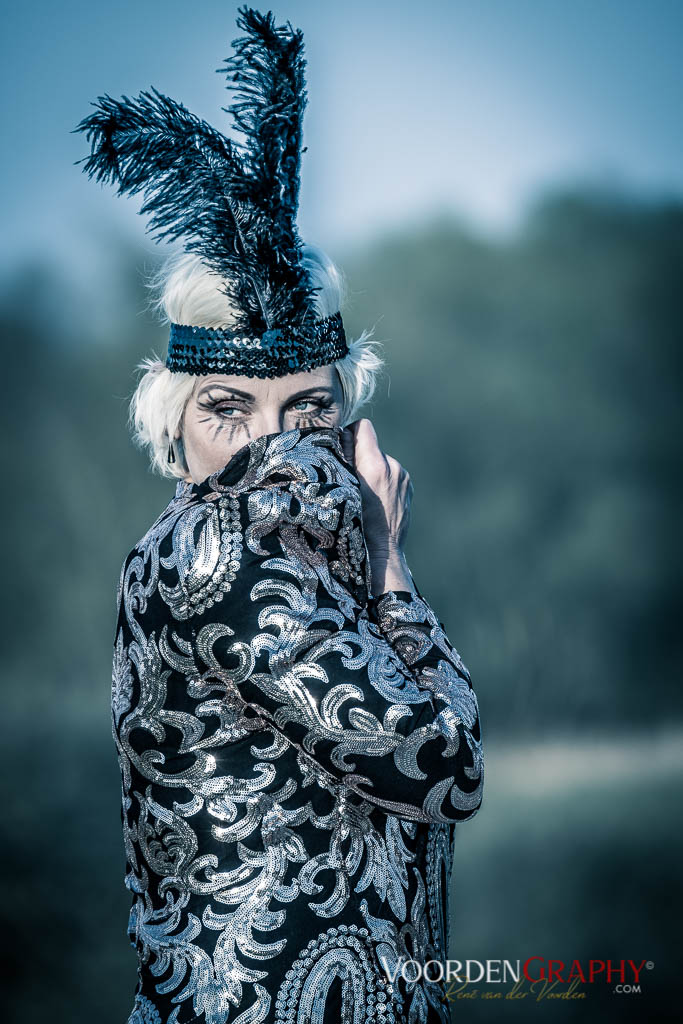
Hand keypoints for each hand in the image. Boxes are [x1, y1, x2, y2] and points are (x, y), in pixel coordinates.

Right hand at [341, 418, 414, 595]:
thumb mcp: (340, 491)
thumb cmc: (352, 526)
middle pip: (371, 446)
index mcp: (375, 465)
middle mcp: (393, 467)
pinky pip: (390, 474)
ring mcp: (403, 477)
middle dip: (359, 456)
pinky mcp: (408, 487)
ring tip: (362, 495)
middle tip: (347, 477)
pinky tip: (375, 501)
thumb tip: (340, 436)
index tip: (341, 449)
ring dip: (371, 471)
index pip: (363, 427)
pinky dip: (382, 482)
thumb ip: (342, 460)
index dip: (349, 434)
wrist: (380, 554)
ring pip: (381, 461)